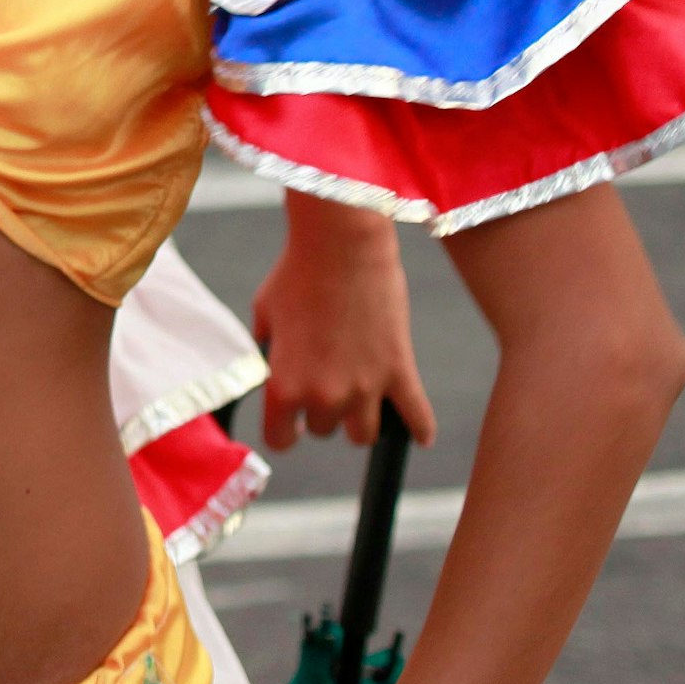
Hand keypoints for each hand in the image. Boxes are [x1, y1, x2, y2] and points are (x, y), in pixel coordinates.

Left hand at [252, 194, 436, 449]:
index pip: (281, 439)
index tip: (290, 424)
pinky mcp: (400, 372)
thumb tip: (268, 371)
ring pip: (364, 434)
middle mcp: (325, 395)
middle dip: (322, 409)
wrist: (341, 244)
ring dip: (359, 417)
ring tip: (358, 394)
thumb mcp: (264, 313)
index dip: (284, 431)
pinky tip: (420, 435)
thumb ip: (266, 352)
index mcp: (284, 384)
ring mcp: (366, 387)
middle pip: (325, 430)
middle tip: (323, 380)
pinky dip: (420, 428)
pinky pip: (417, 419)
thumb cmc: (296, 273)